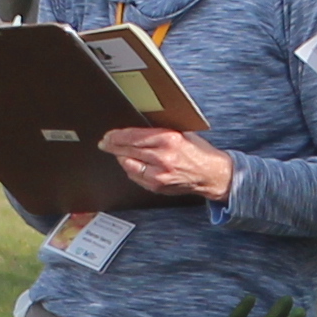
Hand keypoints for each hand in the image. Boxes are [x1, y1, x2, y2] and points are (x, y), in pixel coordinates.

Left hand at [99, 125, 233, 200]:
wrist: (211, 174)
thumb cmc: (197, 151)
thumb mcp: (181, 133)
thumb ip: (158, 131)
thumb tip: (133, 129)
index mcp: (169, 139)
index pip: (134, 136)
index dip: (117, 136)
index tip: (108, 135)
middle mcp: (163, 157)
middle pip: (128, 150)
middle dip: (113, 146)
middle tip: (105, 143)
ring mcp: (159, 174)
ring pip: (128, 164)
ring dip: (121, 157)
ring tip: (119, 152)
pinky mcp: (157, 186)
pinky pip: (135, 176)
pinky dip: (130, 169)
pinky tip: (131, 164)